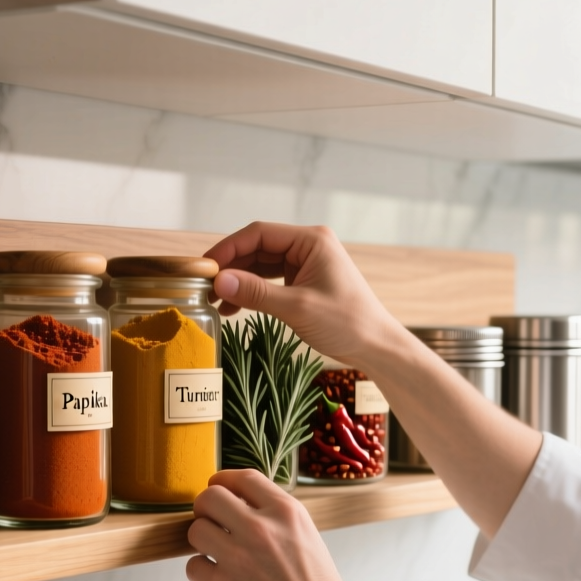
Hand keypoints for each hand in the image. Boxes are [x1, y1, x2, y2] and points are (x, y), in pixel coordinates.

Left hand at [185, 469, 361, 580]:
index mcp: (287, 513)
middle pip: (210, 497)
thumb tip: (245, 509)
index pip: (243, 477)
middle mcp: (260, 528)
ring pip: (195, 530)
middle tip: (212, 524)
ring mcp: (237, 558)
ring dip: (202, 542)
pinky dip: (203, 575)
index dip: (225, 482)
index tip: (220, 490)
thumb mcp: (309, 542)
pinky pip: (193, 567)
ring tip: (219, 557)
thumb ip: (278, 522)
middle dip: (205, 509)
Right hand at [204, 222, 405, 366]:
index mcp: (311, 240)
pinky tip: (235, 309)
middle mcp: (308, 245)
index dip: (228, 248)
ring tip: (216, 302)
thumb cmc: (347, 323)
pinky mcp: (305, 280)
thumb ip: (257, 293)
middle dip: (231, 267)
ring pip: (261, 265)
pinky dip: (252, 292)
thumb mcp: (297, 308)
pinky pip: (270, 280)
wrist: (376, 346)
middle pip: (257, 248)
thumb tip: (220, 282)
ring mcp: (307, 263)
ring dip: (239, 282)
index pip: (259, 234)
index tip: (205, 268)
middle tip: (204, 288)